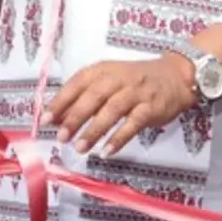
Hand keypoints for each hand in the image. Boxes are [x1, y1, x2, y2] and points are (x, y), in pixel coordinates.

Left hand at [45, 55, 197, 156]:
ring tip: (80, 147)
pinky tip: (107, 151)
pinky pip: (134, 123)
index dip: (60, 101)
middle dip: (75, 117)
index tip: (45, 119)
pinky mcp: (151, 106)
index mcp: (103, 70)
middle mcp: (118, 78)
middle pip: (93, 97)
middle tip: (61, 137)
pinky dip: (120, 137)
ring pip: (112, 110)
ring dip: (94, 130)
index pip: (77, 83)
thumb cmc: (135, 80)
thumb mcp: (109, 81)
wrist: (175, 76)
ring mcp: (136, 92)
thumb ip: (85, 97)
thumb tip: (57, 118)